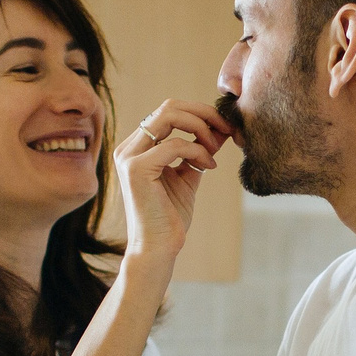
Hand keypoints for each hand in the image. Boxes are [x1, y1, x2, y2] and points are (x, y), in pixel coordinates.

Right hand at [116, 99, 232, 260]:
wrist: (157, 249)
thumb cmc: (170, 218)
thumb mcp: (189, 175)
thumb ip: (199, 150)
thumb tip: (220, 128)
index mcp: (137, 147)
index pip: (168, 112)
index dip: (200, 113)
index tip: (224, 127)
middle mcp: (129, 147)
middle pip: (169, 107)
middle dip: (203, 113)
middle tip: (226, 128)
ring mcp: (129, 157)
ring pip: (169, 116)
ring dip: (201, 127)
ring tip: (215, 148)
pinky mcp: (136, 169)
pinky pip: (174, 145)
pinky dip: (197, 151)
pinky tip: (208, 167)